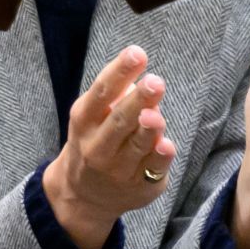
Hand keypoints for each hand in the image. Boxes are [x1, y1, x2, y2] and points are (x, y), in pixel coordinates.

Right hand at [43, 48, 175, 248]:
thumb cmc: (96, 139)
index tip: (137, 53)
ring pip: (136, 146)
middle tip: (155, 82)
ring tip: (156, 115)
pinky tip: (166, 145)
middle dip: (138, 101)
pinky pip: (152, 170)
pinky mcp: (139, 185)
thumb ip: (117, 94)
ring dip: (148, 130)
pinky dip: (159, 157)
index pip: (102, 92)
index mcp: (84, 120)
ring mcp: (117, 169)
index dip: (119, 72)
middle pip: (119, 121)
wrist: (83, 195)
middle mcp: (97, 146)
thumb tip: (142, 76)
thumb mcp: (93, 115)